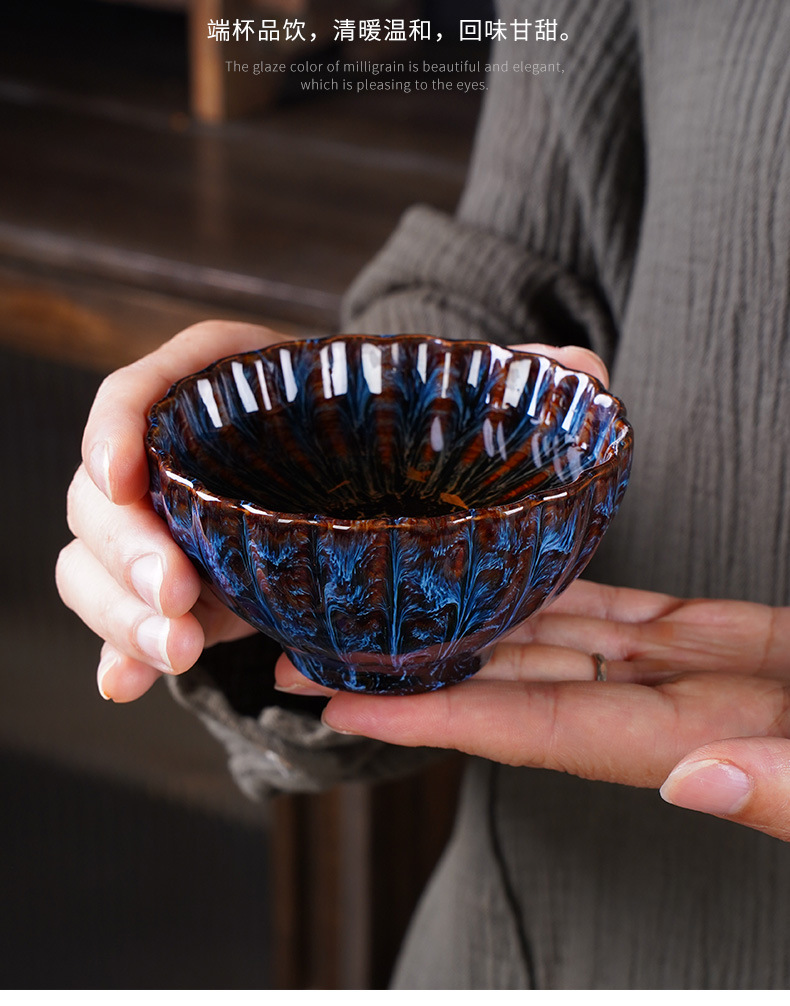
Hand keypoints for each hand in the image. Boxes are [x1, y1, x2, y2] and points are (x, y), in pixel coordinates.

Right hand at [57, 335, 605, 701]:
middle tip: (176, 598)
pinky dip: (116, 649)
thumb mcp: (456, 414)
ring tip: (176, 654)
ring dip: (116, 609)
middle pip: (110, 486)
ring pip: (99, 557)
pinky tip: (123, 688)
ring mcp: (181, 525)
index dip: (122, 420)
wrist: (389, 496)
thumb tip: (587, 372)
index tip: (123, 472)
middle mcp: (198, 455)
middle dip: (123, 546)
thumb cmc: (413, 443)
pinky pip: (123, 613)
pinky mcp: (183, 586)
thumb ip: (515, 391)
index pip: (159, 380)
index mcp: (246, 389)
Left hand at [275, 578, 789, 839]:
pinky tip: (498, 568)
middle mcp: (671, 712)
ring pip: (553, 640)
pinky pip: (616, 609)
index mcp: (700, 744)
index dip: (439, 715)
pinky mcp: (718, 637)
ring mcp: (688, 673)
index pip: (538, 730)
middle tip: (308, 652)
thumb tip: (691, 779)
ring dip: (464, 623)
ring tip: (375, 605)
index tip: (346, 702)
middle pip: (516, 686)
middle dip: (411, 671)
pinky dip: (552, 588)